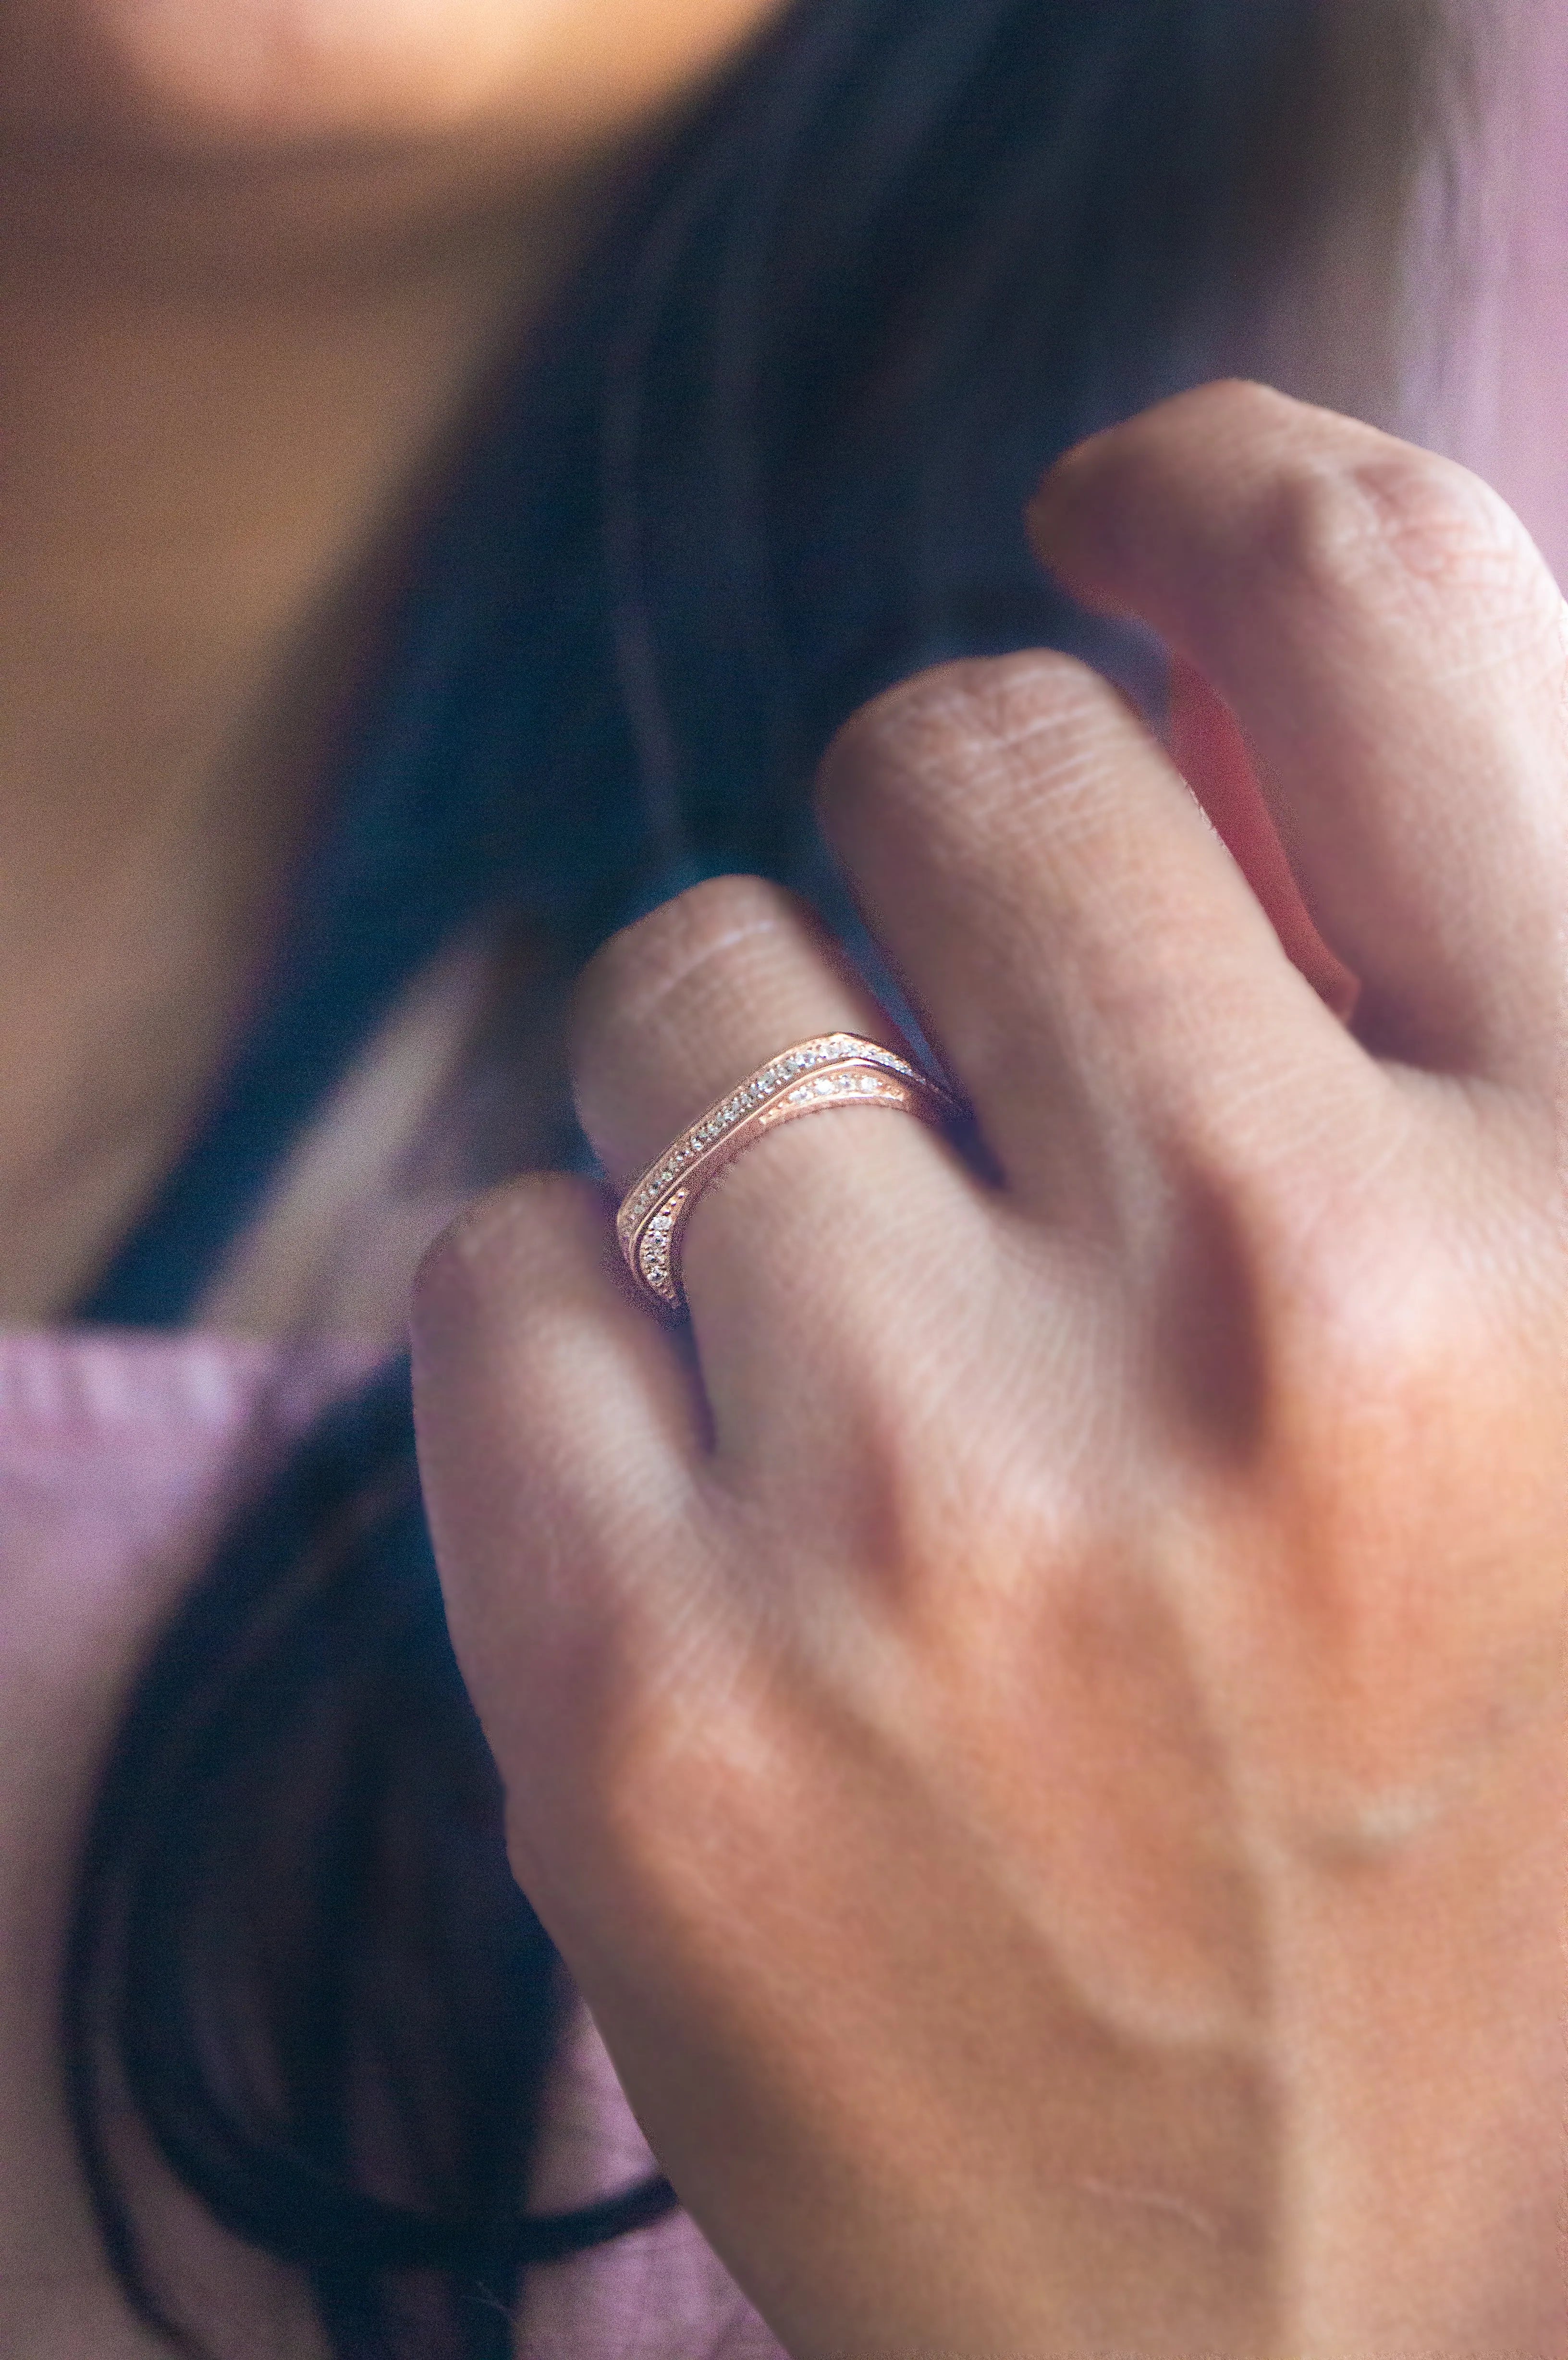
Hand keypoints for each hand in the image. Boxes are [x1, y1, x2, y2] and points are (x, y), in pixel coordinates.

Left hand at [411, 384, 1565, 2356]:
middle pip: (958, 759)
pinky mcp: (649, 1713)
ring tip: (858, 1343)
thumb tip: (1207, 701)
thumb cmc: (1461, 1820)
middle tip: (968, 1056)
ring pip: (678, 1001)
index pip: (1381, 602)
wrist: (1315, 2332)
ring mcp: (941, 1525)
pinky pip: (491, 1267)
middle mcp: (1301, 1325)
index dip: (1215, 495)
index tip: (1111, 525)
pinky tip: (713, 1507)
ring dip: (738, 1102)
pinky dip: (572, 1336)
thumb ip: (1441, 1022)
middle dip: (934, 856)